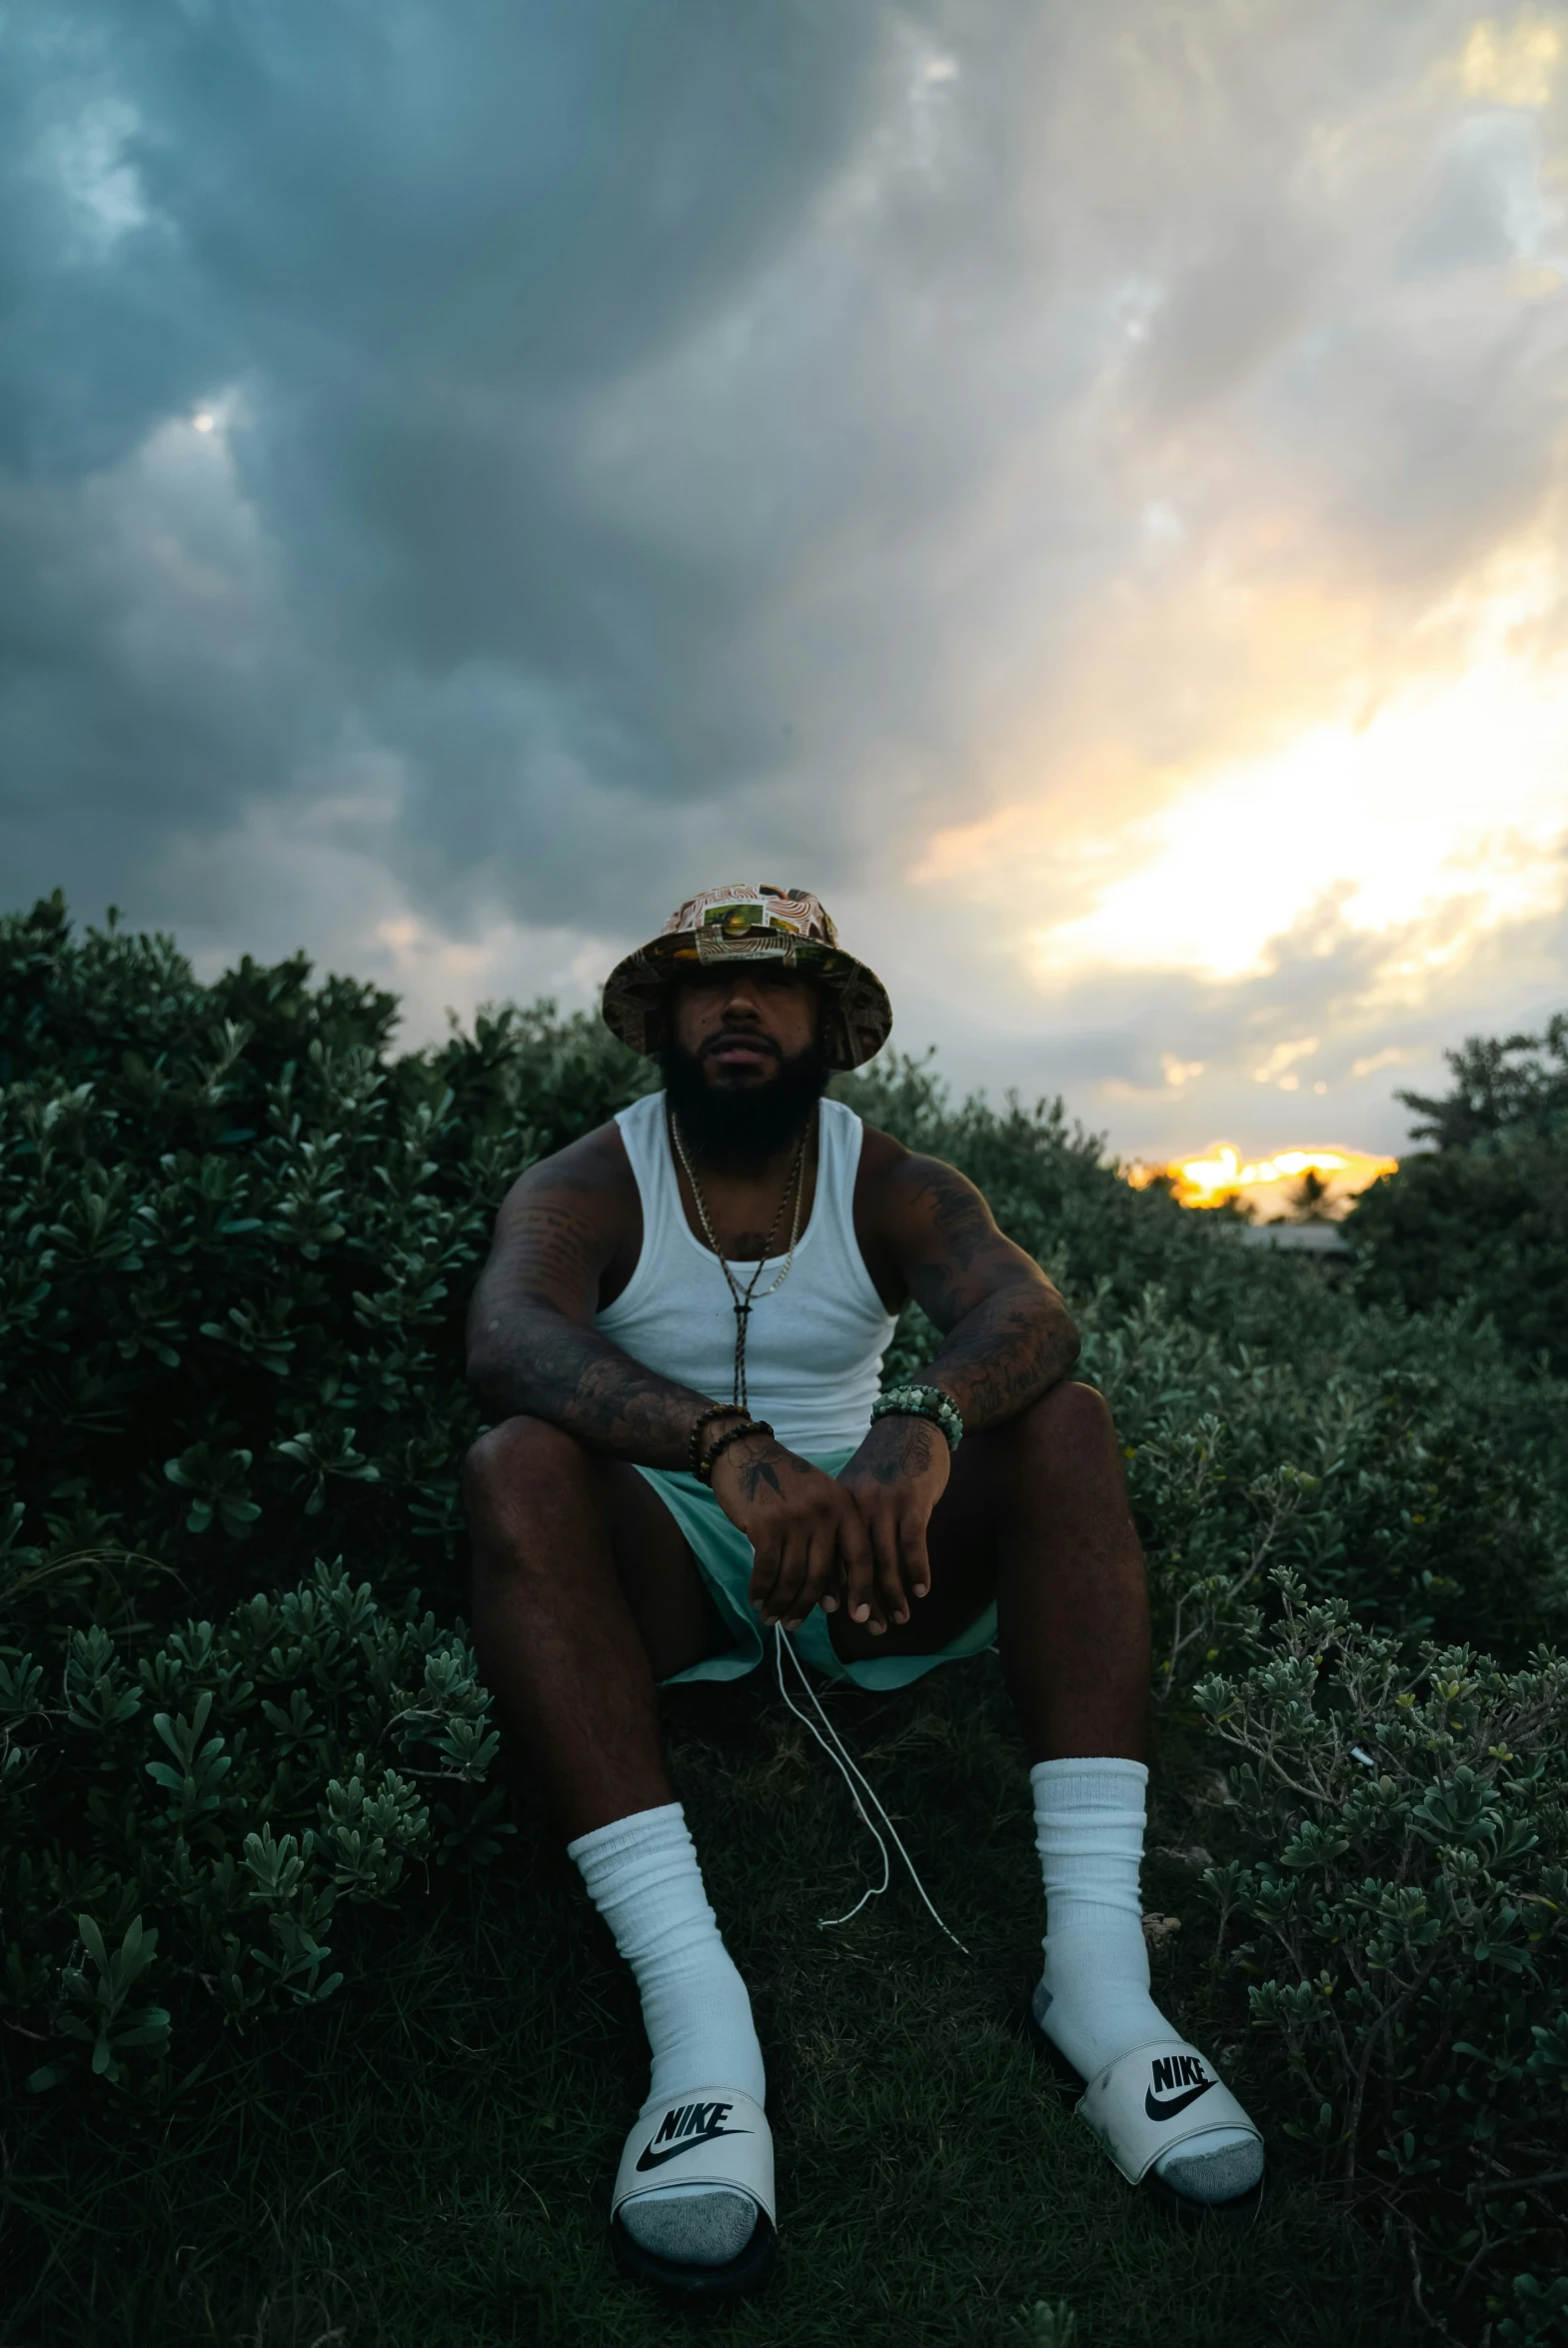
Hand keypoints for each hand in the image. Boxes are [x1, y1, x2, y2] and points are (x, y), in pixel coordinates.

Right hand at [710, 1434, 874, 1632]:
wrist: (745, 1452)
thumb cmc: (785, 1483)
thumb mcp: (819, 1501)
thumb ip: (830, 1541)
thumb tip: (834, 1597)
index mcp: (844, 1507)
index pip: (860, 1556)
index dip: (861, 1590)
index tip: (860, 1618)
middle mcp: (824, 1512)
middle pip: (821, 1574)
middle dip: (807, 1606)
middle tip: (794, 1626)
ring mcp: (795, 1518)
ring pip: (792, 1577)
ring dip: (780, 1603)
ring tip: (771, 1618)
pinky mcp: (765, 1525)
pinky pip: (765, 1570)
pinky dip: (760, 1589)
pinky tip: (756, 1600)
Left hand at [837, 1414, 951, 1631]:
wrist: (912, 1425)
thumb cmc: (886, 1466)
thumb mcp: (858, 1491)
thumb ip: (849, 1526)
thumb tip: (841, 1573)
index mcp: (837, 1507)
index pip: (832, 1556)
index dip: (837, 1589)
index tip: (839, 1616)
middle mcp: (855, 1507)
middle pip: (857, 1565)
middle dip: (865, 1601)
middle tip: (872, 1628)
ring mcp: (883, 1504)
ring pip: (885, 1560)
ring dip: (894, 1594)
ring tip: (901, 1618)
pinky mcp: (912, 1500)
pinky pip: (913, 1544)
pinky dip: (917, 1570)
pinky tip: (921, 1590)